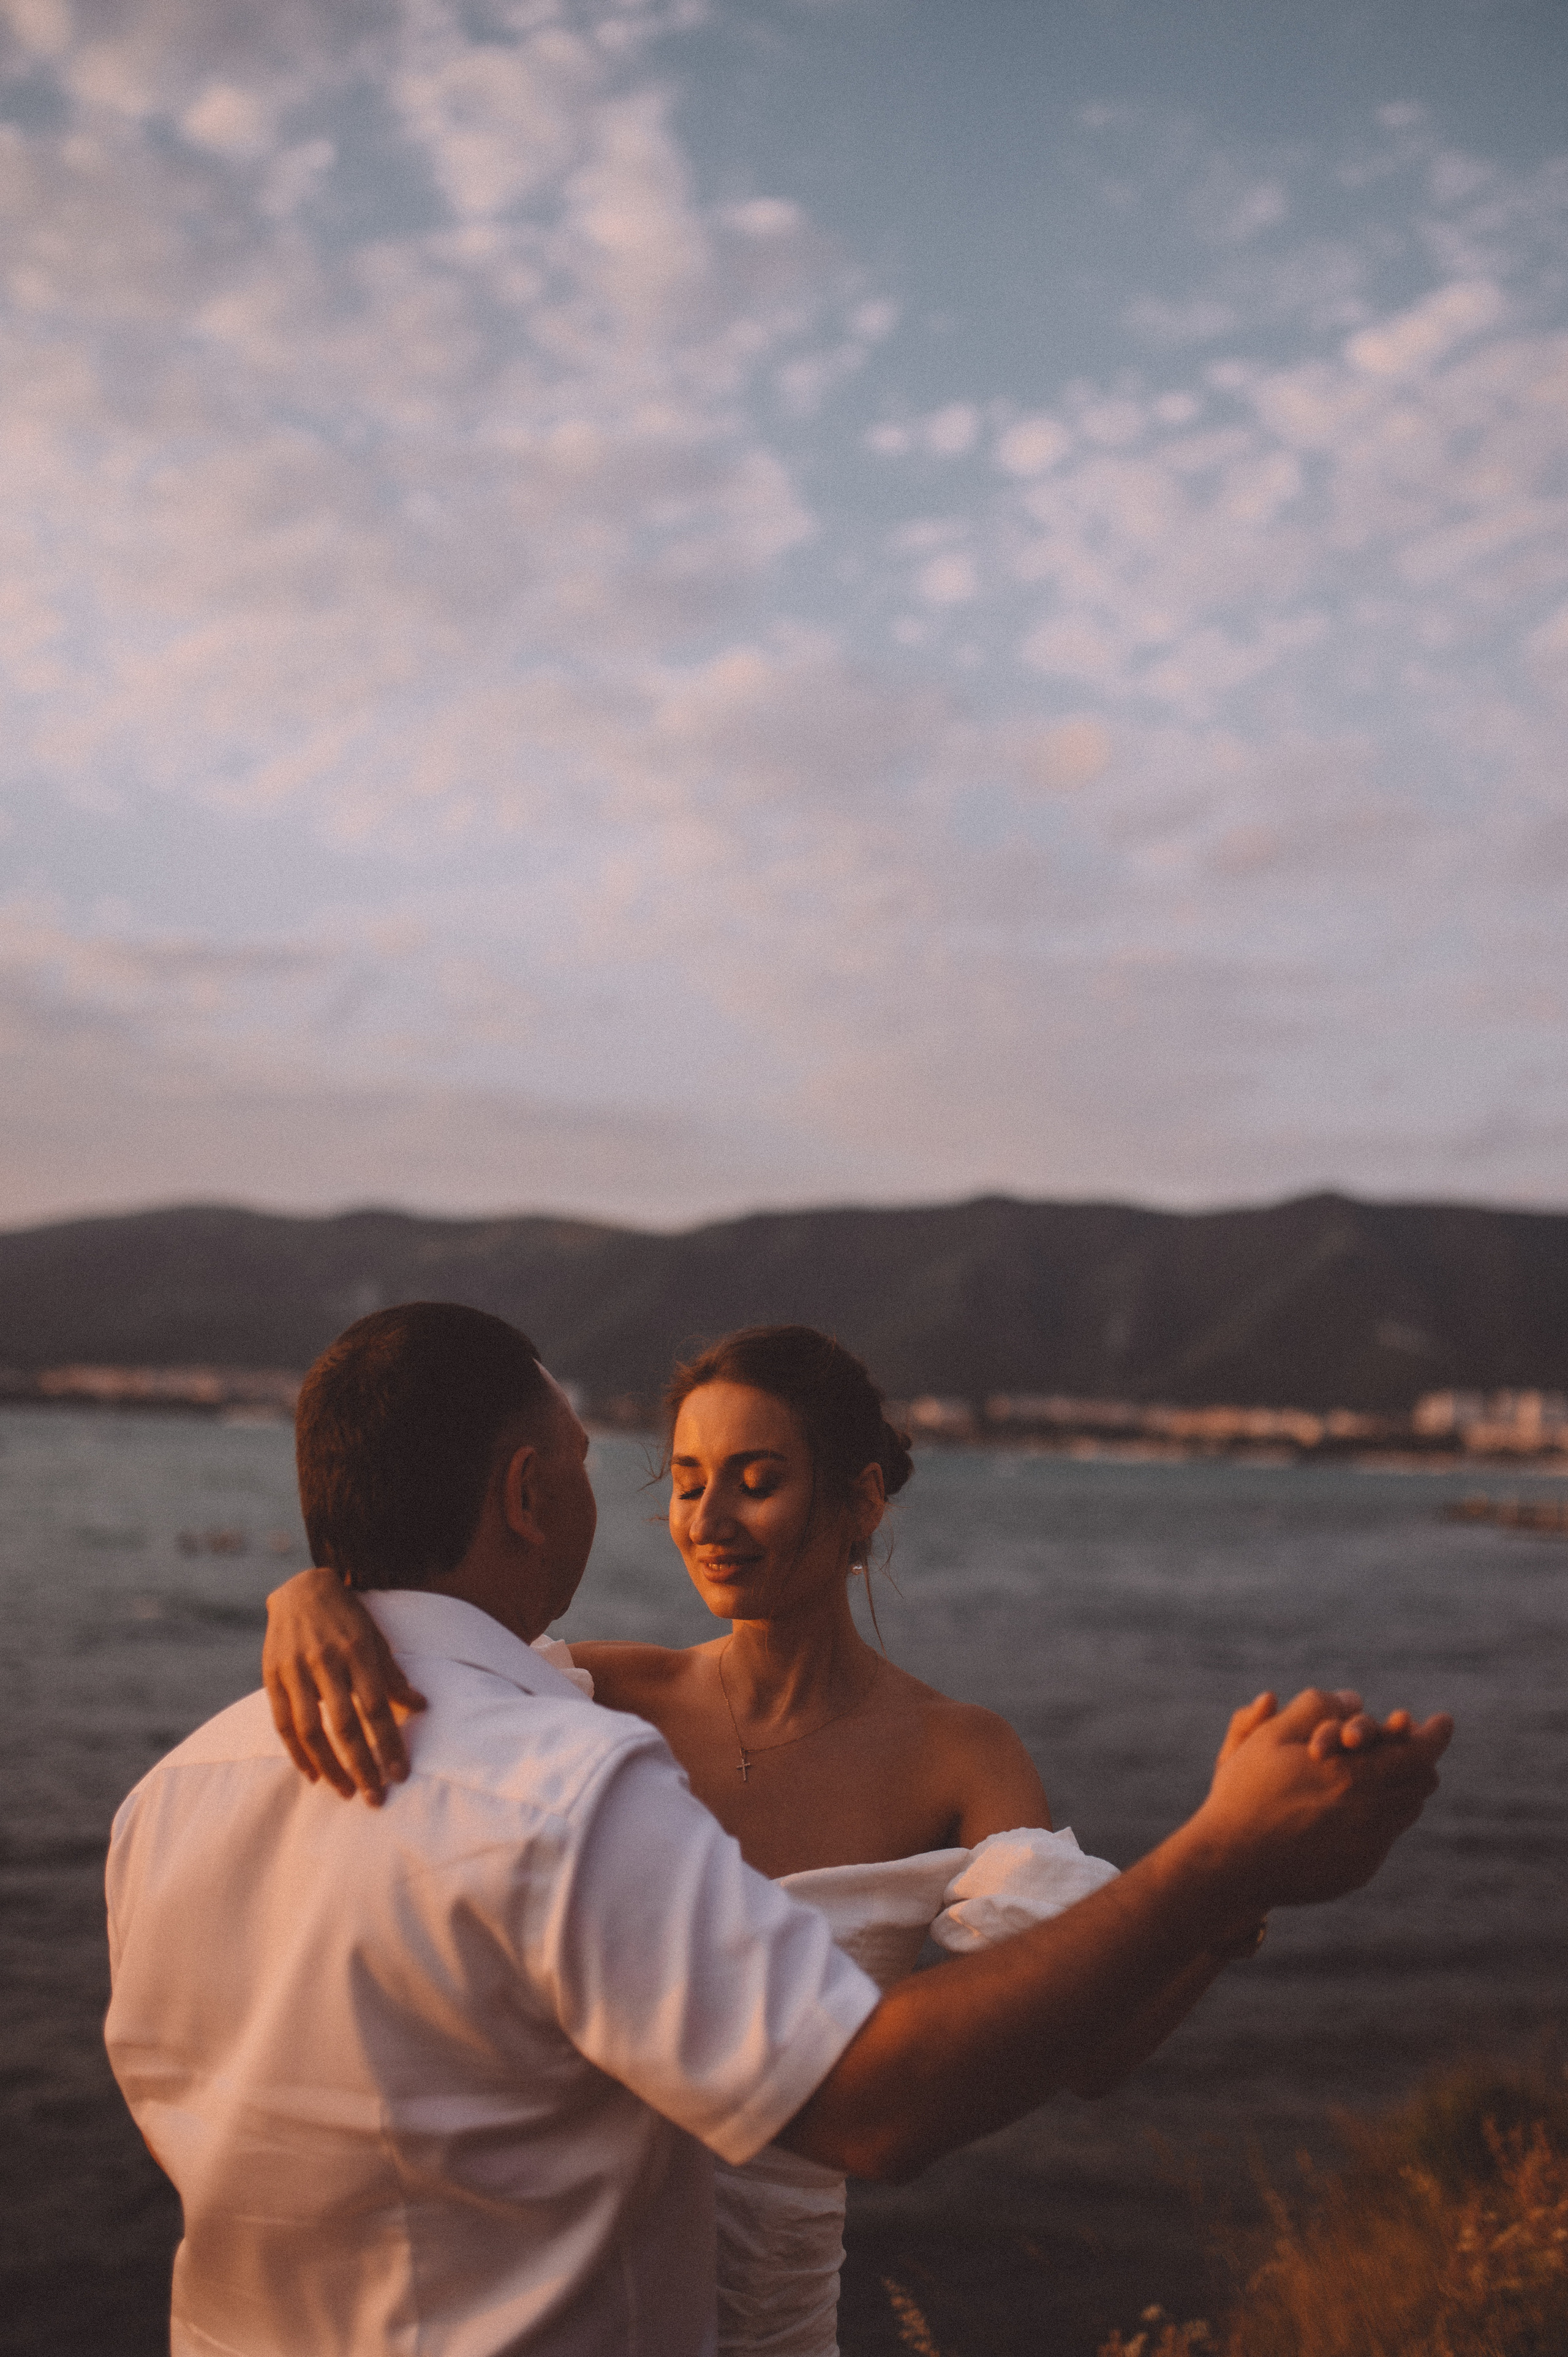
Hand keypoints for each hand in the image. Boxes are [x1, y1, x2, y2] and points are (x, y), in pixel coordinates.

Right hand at [262, 1567, 426, 1804]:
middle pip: (345, 1724)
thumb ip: (394, 1674)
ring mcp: (296, 1669)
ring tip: (346, 1792)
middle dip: (362, 1764)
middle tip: (376, 1797)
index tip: (400, 1773)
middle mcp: (326, 1661)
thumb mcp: (376, 1638)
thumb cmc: (348, 1618)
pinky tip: (312, 1774)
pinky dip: (297, 1752)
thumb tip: (421, 1706)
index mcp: (358, 1651)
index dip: (389, 1742)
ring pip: (311, 1729)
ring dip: (329, 1766)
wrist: (301, 1589)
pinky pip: (282, 1723)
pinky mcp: (272, 1675)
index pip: (376, 1707)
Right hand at [1199, 1685, 1452, 1910]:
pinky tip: (1346, 1810)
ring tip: (1375, 1773)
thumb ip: (1315, 1709)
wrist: (1229, 1863)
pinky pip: (1383, 1839)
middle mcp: (1372, 1817)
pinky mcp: (1357, 1872)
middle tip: (1403, 1743)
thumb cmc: (1245, 1793)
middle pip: (1422, 1783)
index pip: (1421, 1753)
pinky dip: (1377, 1818)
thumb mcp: (1271, 1737)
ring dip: (1399, 1787)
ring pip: (1405, 1812)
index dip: (1436, 1734)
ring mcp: (1367, 1849)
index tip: (1442, 1721)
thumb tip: (1350, 1698)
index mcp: (1355, 1777)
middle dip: (1418, 1758)